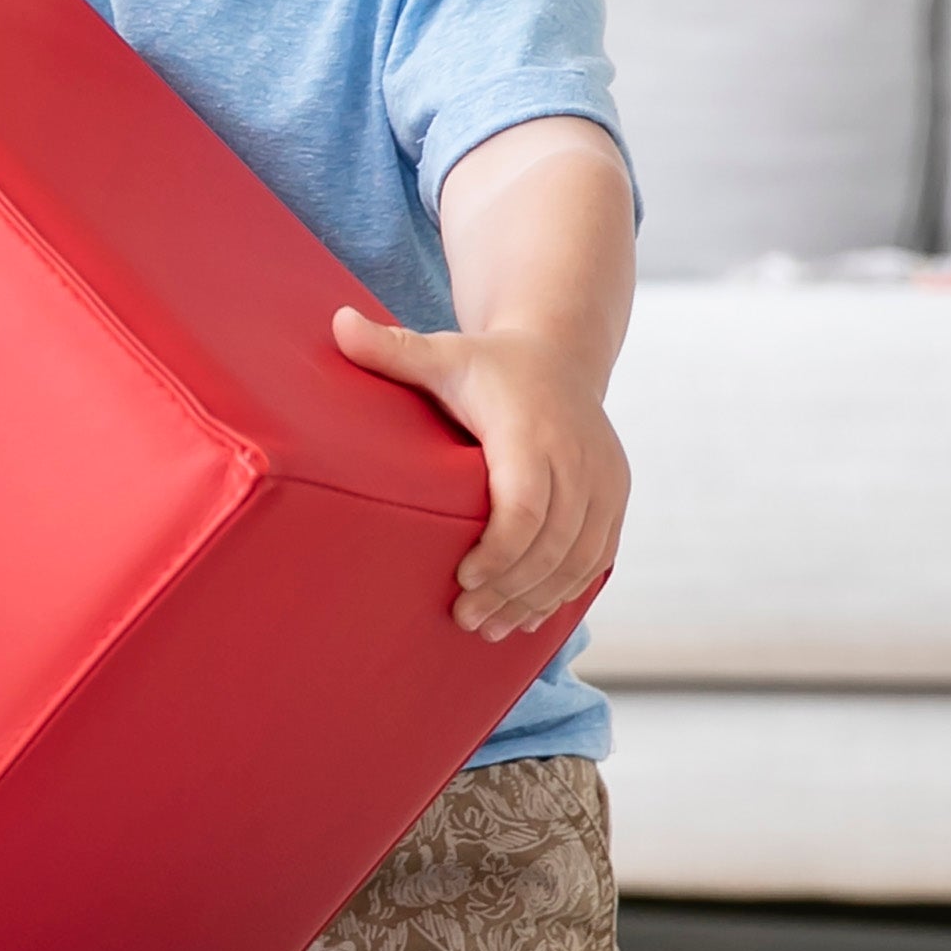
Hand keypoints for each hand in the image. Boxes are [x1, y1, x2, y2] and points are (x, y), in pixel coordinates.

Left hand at [335, 311, 626, 640]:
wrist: (560, 355)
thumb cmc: (488, 365)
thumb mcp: (442, 353)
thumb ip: (391, 347)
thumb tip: (335, 322)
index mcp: (532, 428)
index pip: (526, 504)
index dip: (499, 551)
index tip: (462, 579)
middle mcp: (579, 456)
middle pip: (553, 542)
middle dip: (511, 588)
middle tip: (466, 619)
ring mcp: (605, 479)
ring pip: (580, 557)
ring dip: (537, 599)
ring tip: (492, 628)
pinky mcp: (616, 497)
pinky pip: (599, 557)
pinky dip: (566, 591)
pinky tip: (530, 615)